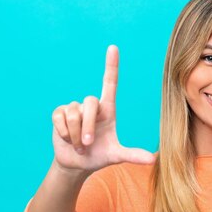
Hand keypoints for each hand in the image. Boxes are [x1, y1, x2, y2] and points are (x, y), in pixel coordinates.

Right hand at [51, 45, 155, 173]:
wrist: (77, 163)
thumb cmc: (99, 156)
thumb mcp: (116, 155)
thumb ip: (132, 155)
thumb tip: (153, 160)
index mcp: (107, 110)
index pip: (109, 83)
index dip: (111, 66)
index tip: (113, 47)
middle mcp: (92, 106)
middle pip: (90, 102)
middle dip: (88, 127)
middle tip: (88, 145)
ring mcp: (74, 108)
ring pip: (74, 114)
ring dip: (76, 135)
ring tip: (80, 145)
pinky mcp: (59, 114)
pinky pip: (60, 118)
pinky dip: (65, 133)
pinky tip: (67, 139)